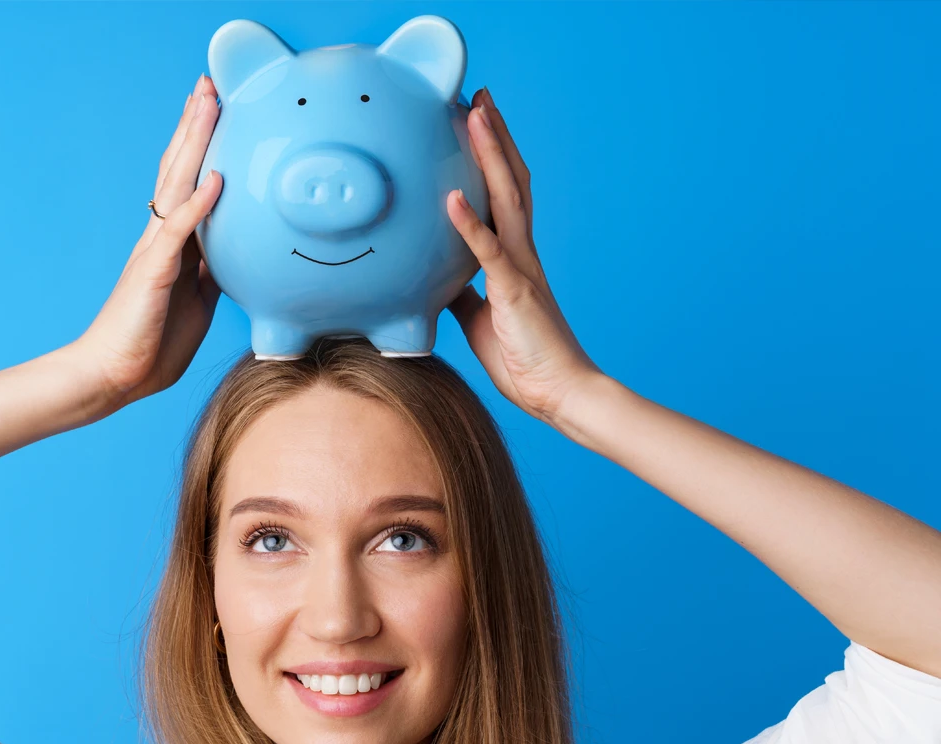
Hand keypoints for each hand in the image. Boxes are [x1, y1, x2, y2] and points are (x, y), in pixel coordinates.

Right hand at [71, 74, 222, 414]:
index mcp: (172, 245)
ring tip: (207, 104)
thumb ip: (210, 272)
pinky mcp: (154, 271)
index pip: (188, 183)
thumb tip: (229, 253)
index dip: (200, 147)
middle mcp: (160, 238)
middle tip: (208, 85)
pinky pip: (179, 230)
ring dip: (194, 143)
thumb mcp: (197, 302)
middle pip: (179, 169)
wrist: (115, 376)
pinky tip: (216, 178)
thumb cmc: (152, 345)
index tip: (215, 111)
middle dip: (195, 126)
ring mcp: (155, 250)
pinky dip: (198, 202)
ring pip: (176, 184)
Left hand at [446, 88, 601, 425]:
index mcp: (516, 258)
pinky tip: (450, 198)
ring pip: (506, 199)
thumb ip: (463, 291)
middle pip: (510, 181)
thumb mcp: (479, 319)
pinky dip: (469, 224)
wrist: (560, 394)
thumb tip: (437, 277)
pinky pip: (489, 253)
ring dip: (489, 156)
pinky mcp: (514, 293)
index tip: (477, 122)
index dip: (492, 158)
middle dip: (495, 137)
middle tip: (479, 96)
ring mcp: (521, 269)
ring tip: (475, 116)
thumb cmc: (524, 360)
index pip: (504, 195)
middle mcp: (523, 253)